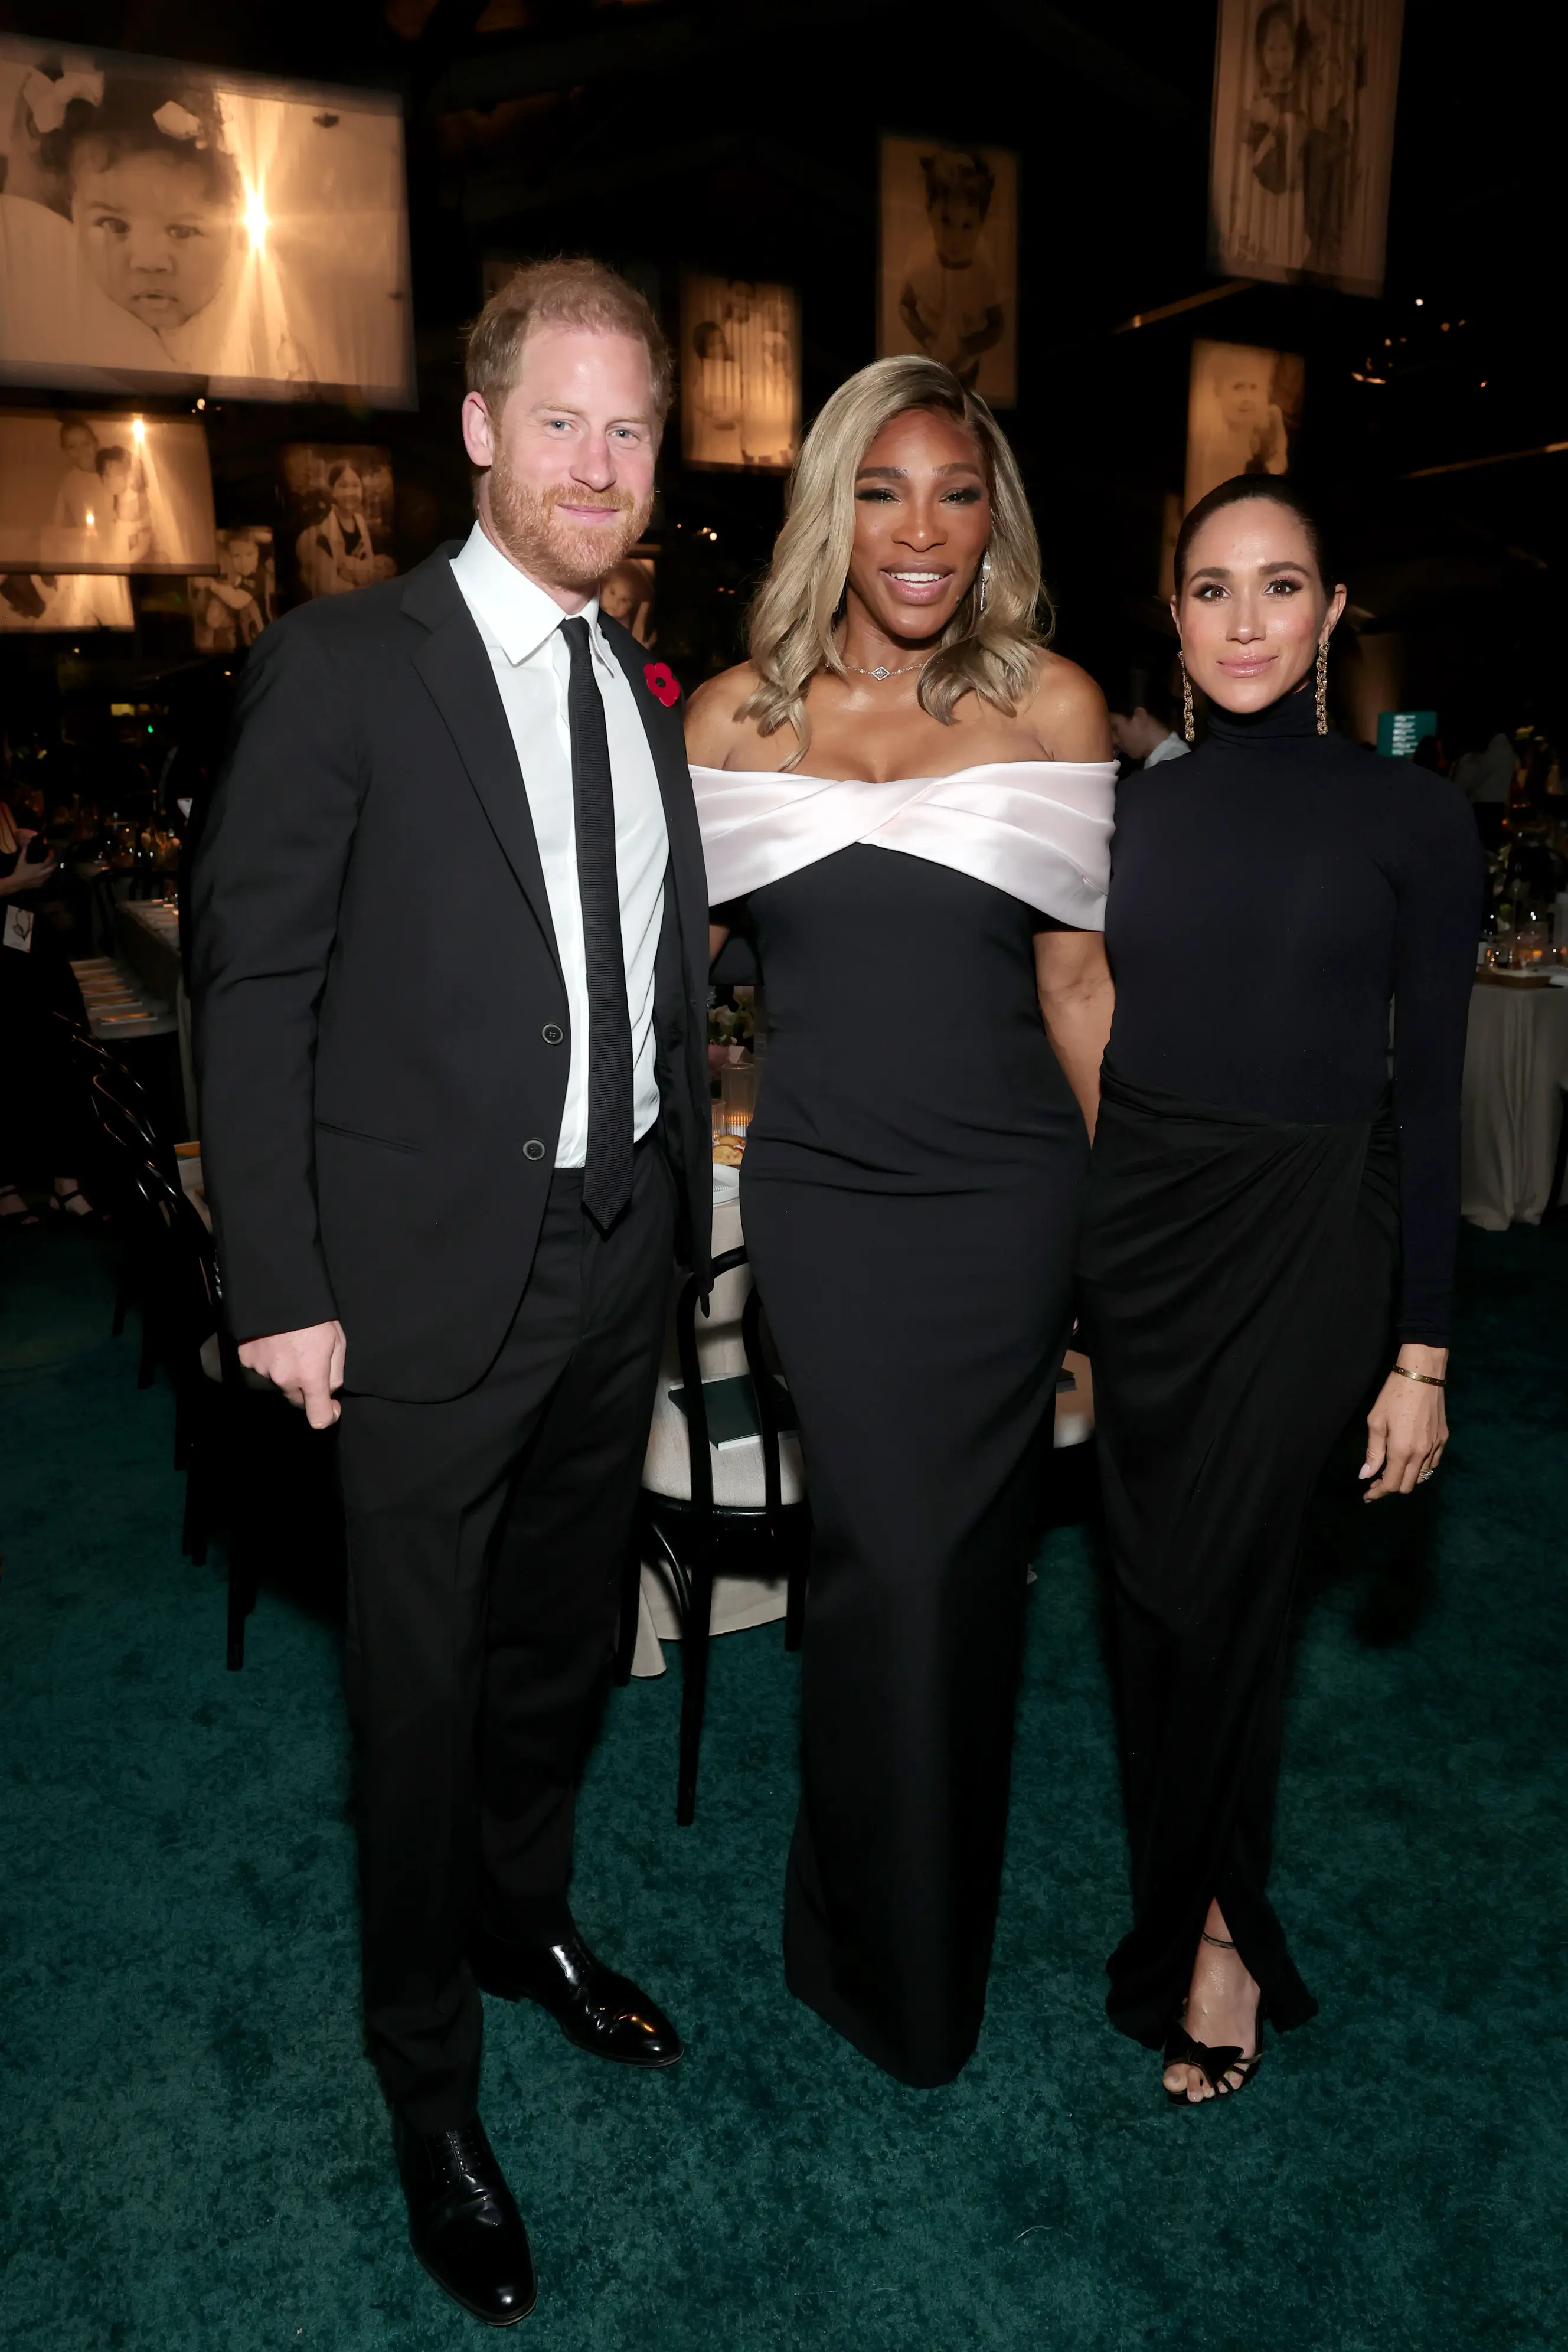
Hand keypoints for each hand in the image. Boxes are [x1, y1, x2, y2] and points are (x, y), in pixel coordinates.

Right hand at [0, 831, 55, 894]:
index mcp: (39, 867)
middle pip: (52, 868)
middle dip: (54, 864)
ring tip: (50, 866)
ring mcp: (42, 880)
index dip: (51, 856)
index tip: (51, 851)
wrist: (16, 883)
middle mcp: (42, 874)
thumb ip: (24, 852)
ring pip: (49, 874)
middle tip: (55, 860)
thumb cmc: (19, 871)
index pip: (48, 861)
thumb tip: (25, 845)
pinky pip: (45, 879)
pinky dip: (46, 876)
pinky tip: (44, 874)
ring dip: (51, 870)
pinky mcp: (40, 884)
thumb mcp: (21, 861)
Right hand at [237, 1319, 345, 1427]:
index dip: (328, 1416)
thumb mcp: (338, 1341)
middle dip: (307, 1390)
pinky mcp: (247, 1359)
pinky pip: (261, 1368)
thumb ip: (335, 1372)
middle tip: (311, 1363)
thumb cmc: (314, 1314)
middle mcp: (284, 1379)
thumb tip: (330, 1390)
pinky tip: (273, 1341)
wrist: (278, 1290)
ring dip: (286, 1372)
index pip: (318, 1417)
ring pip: (278, 1382)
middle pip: (297, 1399)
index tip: (333, 1406)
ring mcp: (262, 1371)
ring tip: (290, 1345)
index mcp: (311, 1376)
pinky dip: (268, 1360)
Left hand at [1360, 1345, 1447, 1500]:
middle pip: (1407, 1486)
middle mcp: (1422, 1454)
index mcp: (1402, 1451)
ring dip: (1406, 1478)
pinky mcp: (1443, 1439)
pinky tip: (1409, 1459)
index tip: (1367, 1495)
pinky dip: (1420, 1468)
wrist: (1422, 1375)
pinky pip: (1433, 1463)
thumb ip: (1373, 1452)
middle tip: (1376, 1479)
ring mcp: (1435, 1447)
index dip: (1378, 1492)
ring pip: (1422, 1477)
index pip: (1392, 1484)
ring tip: (1392, 1469)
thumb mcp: (1376, 1422)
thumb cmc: (1393, 1395)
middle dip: (1390, 1487)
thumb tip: (1366, 1475)